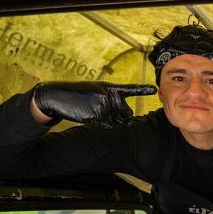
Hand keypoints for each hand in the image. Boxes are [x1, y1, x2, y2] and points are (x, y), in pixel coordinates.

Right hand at [32, 81, 155, 127]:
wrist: (58, 95)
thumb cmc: (79, 95)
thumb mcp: (97, 91)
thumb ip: (112, 101)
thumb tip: (126, 119)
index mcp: (111, 88)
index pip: (130, 89)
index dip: (143, 89)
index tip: (154, 88)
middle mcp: (110, 96)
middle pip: (126, 113)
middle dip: (119, 117)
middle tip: (101, 110)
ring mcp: (104, 105)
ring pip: (116, 122)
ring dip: (108, 121)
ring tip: (92, 110)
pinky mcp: (97, 115)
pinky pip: (107, 126)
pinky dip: (100, 124)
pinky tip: (89, 115)